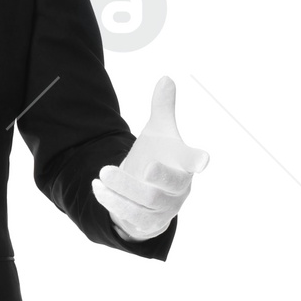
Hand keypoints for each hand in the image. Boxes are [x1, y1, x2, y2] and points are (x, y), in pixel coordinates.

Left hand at [93, 75, 208, 242]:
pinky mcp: (147, 223)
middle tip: (143, 166)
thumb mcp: (158, 132)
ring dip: (123, 189)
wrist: (148, 192)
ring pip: (145, 203)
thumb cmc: (158, 157)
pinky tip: (97, 187)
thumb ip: (162, 108)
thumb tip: (165, 78)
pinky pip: (130, 216)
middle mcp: (178, 189)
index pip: (193, 162)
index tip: (203, 161)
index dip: (197, 160)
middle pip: (170, 186)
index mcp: (184, 165)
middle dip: (158, 176)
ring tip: (102, 173)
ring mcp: (164, 209)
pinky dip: (112, 202)